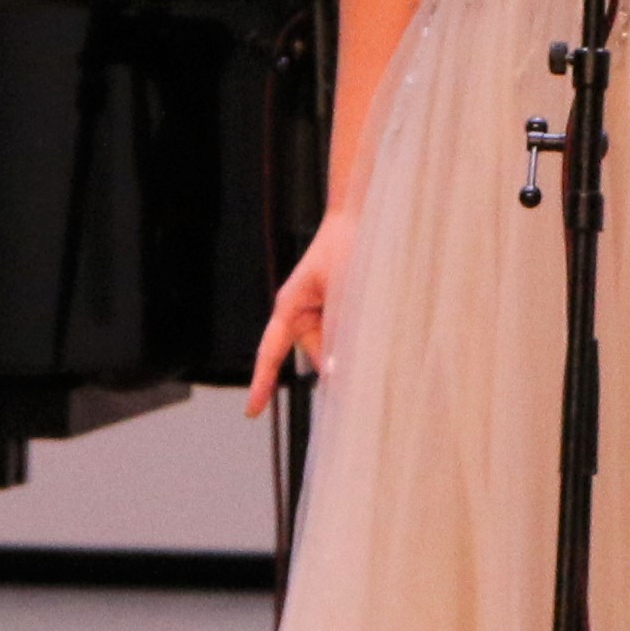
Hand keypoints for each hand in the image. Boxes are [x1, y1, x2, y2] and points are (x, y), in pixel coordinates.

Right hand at [247, 215, 352, 416]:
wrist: (362, 218)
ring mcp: (323, 313)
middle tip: (363, 369)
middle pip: (319, 355)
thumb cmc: (345, 248)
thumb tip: (337, 369)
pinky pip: (349, 335)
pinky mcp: (343, 311)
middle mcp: (304, 313)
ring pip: (338, 347)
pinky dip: (362, 337)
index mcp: (291, 306)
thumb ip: (338, 330)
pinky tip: (378, 327)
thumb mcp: (340, 293)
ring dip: (356, 346)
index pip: (270, 352)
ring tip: (371, 316)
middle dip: (339, 364)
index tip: (251, 411)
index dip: (261, 382)